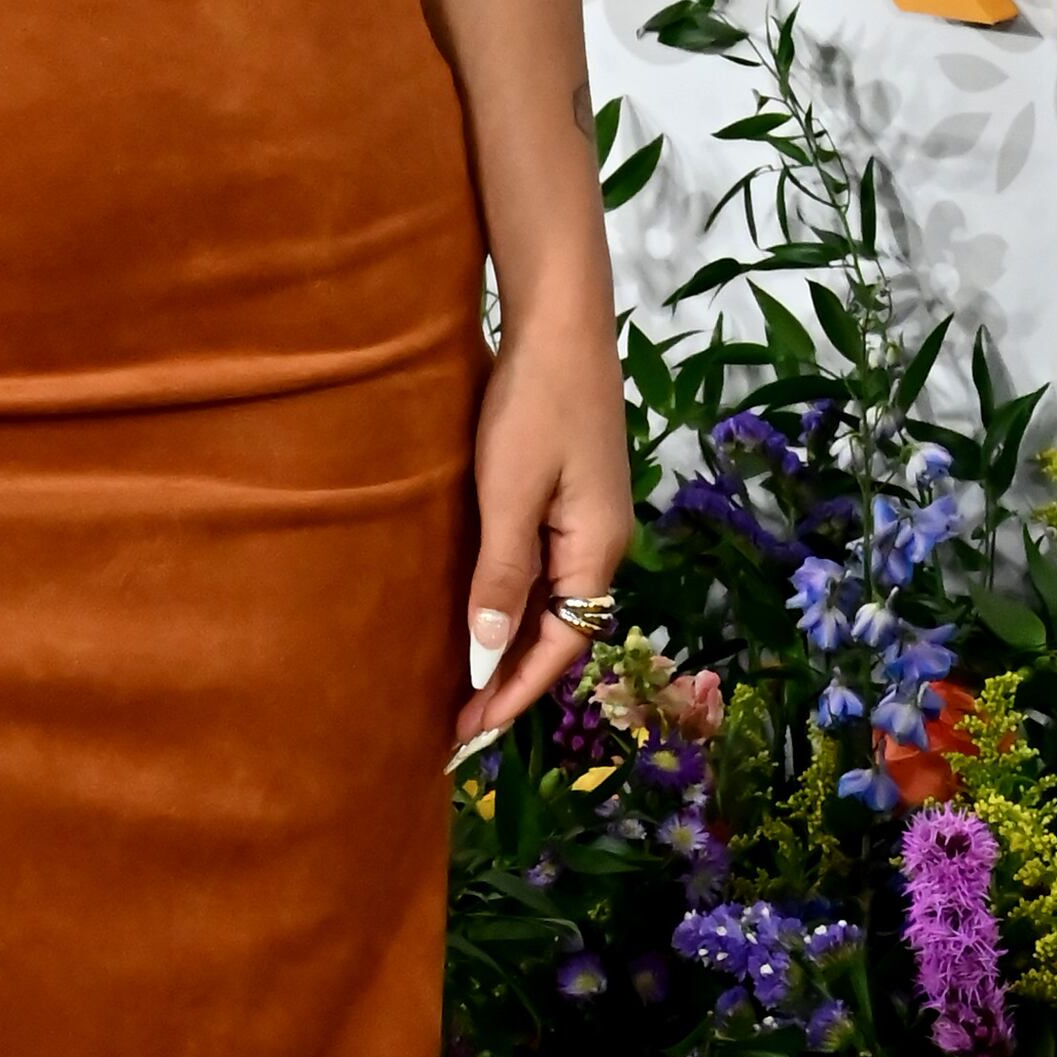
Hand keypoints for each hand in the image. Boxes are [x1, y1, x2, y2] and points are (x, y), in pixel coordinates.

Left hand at [450, 291, 631, 759]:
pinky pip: (544, 573)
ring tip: (462, 684)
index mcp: (596, 551)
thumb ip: (501, 574)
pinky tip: (479, 615)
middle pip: (560, 635)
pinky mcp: (569, 500)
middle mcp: (601, 546)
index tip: (466, 732)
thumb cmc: (534, 404)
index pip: (559, 648)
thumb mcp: (509, 492)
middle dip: (510, 680)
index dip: (512, 693)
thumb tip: (485, 652)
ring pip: (552, 607)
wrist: (561, 324)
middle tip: (455, 724)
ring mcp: (588, 523)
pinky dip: (512, 605)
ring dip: (510, 646)